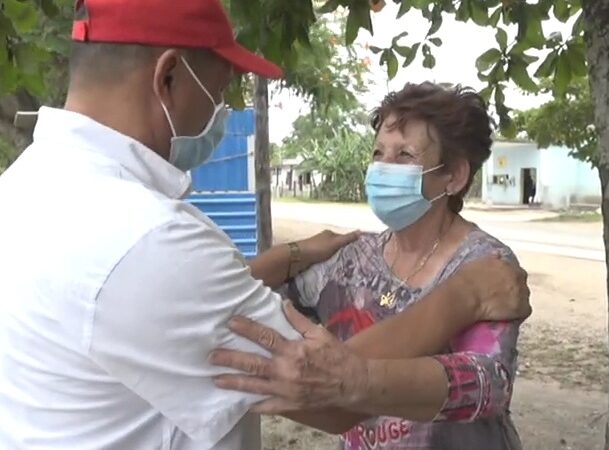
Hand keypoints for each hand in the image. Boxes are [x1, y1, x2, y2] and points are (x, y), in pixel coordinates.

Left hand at [209, 302, 367, 413]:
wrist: (352, 383)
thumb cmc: (336, 355)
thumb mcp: (320, 333)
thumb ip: (299, 320)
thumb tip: (282, 303)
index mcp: (293, 350)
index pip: (265, 337)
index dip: (247, 329)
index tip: (231, 323)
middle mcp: (286, 370)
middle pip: (253, 364)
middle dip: (230, 359)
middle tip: (211, 356)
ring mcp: (286, 390)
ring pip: (254, 386)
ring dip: (234, 382)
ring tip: (215, 380)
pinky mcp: (290, 404)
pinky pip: (268, 406)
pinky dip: (254, 406)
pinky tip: (240, 404)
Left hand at [295, 229, 359, 270]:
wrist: (298, 258)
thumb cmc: (317, 248)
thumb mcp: (335, 243)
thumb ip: (347, 238)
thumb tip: (361, 231)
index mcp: (328, 234)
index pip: (342, 238)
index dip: (350, 244)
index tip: (358, 252)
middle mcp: (323, 240)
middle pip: (336, 246)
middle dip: (342, 252)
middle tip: (353, 262)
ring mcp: (316, 248)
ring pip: (330, 254)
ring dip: (335, 259)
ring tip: (345, 268)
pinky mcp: (312, 257)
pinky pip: (324, 260)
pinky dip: (328, 263)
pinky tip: (332, 269)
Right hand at [458, 254, 530, 321]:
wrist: (466, 297)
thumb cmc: (466, 280)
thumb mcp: (477, 262)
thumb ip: (491, 259)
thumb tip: (497, 255)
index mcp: (507, 263)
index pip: (513, 269)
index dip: (506, 276)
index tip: (499, 282)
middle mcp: (518, 275)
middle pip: (520, 281)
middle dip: (512, 286)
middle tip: (499, 294)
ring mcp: (522, 292)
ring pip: (523, 296)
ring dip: (515, 299)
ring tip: (501, 306)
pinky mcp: (523, 308)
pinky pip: (524, 311)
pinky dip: (517, 313)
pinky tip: (507, 315)